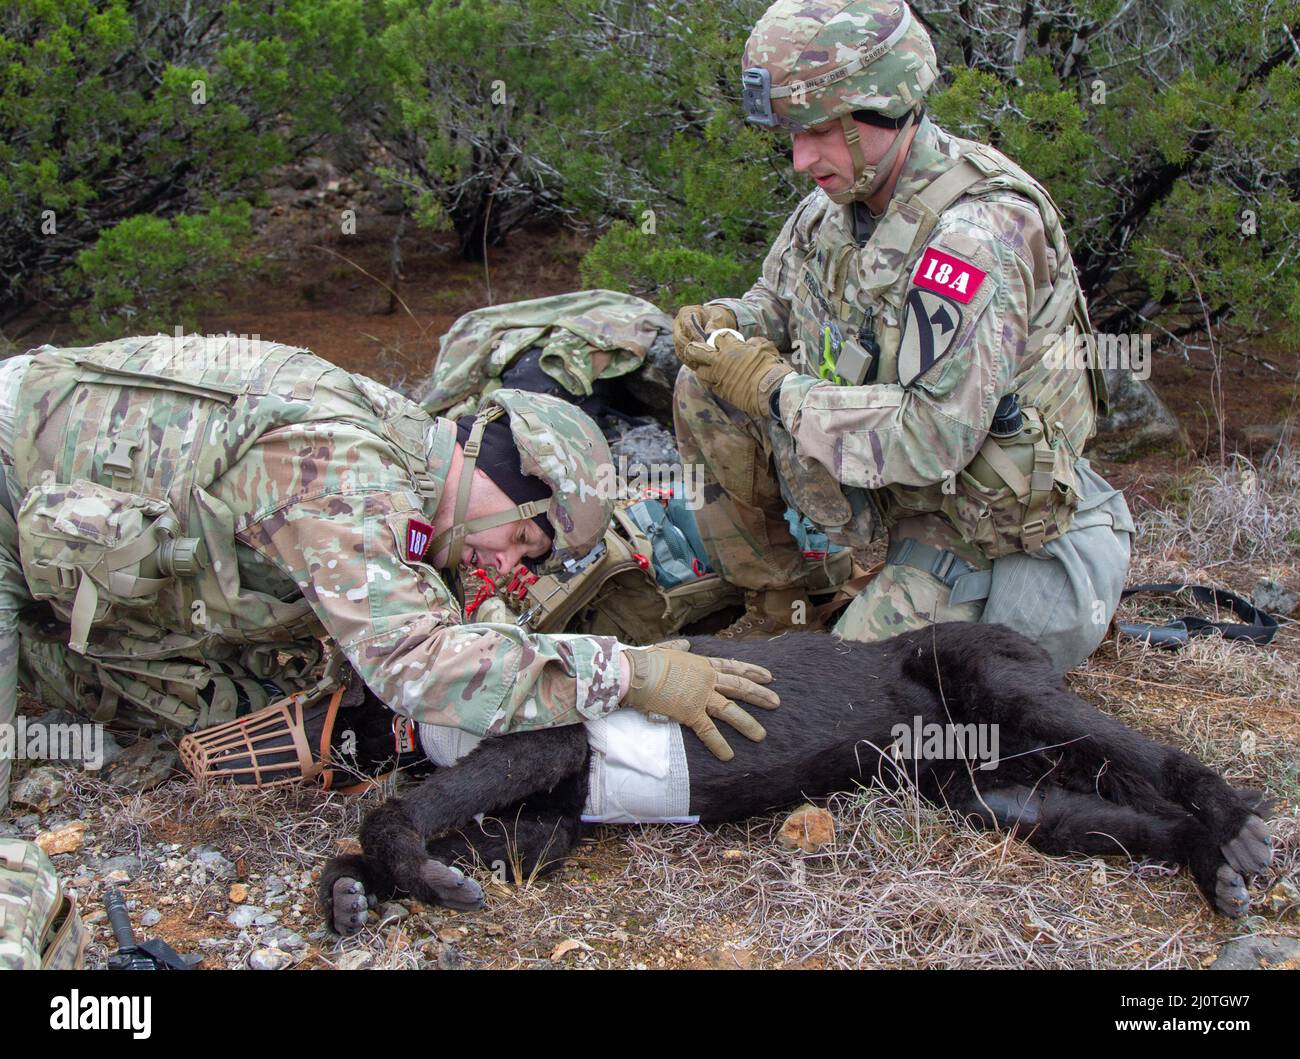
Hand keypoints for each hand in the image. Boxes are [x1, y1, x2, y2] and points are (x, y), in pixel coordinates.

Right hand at [621, 645, 778, 761]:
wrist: (638, 672)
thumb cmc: (647, 660)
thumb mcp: (665, 649)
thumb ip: (678, 648)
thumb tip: (684, 644)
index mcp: (702, 664)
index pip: (733, 667)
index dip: (752, 671)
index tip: (769, 676)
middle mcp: (707, 679)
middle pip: (739, 687)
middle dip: (760, 695)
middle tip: (777, 703)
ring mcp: (700, 696)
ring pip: (730, 710)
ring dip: (747, 724)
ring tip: (761, 736)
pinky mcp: (690, 713)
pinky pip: (708, 731)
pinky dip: (719, 744)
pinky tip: (729, 756)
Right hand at [673, 304, 736, 359]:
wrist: (713, 322)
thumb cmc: (716, 317)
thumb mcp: (718, 317)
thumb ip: (714, 324)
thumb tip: (709, 334)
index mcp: (685, 313)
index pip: (687, 325)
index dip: (694, 335)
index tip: (704, 343)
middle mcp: (677, 324)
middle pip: (679, 338)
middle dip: (691, 348)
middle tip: (703, 356)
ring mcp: (676, 336)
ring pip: (679, 349)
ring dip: (689, 357)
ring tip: (701, 363)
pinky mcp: (679, 347)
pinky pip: (681, 356)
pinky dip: (689, 362)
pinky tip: (699, 367)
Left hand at [682, 330, 792, 419]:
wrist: (771, 390)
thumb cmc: (770, 367)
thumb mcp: (766, 348)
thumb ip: (756, 342)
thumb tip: (750, 343)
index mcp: (731, 347)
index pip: (717, 338)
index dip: (718, 339)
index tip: (719, 342)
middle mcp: (721, 361)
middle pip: (697, 352)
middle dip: (694, 350)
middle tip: (694, 351)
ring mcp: (719, 377)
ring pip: (700, 371)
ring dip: (701, 369)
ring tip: (705, 369)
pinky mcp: (721, 392)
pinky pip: (710, 386)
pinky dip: (711, 383)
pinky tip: (716, 383)